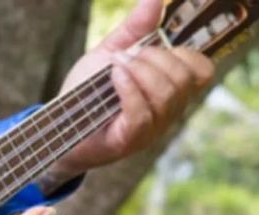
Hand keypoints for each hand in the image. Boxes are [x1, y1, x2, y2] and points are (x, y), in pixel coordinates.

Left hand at [41, 0, 214, 190]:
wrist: (58, 125)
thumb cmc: (86, 93)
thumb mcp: (109, 54)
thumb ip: (134, 29)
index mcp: (169, 90)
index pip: (201, 72)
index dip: (185, 54)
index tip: (152, 47)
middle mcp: (166, 112)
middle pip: (184, 80)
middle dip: (155, 59)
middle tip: (125, 57)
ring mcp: (150, 130)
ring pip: (166, 95)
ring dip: (139, 71)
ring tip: (115, 66)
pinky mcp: (129, 141)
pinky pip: (141, 114)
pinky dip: (129, 89)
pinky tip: (114, 77)